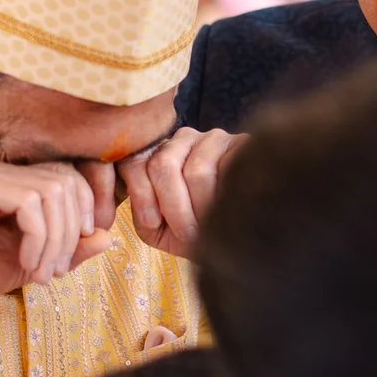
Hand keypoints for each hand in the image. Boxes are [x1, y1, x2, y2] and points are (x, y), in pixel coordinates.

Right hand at [0, 158, 115, 354]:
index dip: (83, 216)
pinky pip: (31, 201)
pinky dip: (39, 238)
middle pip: (67, 180)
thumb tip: (109, 238)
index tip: (71, 258)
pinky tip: (25, 264)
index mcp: (8, 179)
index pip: (69, 179)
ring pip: (54, 190)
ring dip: (56, 240)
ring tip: (40, 272)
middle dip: (72, 231)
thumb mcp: (30, 263)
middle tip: (55, 270)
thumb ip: (67, 249)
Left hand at [116, 128, 244, 257]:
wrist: (234, 238)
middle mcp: (180, 140)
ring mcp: (212, 139)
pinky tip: (232, 211)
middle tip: (189, 234)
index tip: (152, 223)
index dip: (142, 194)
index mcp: (153, 156)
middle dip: (174, 206)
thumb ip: (143, 219)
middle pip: (164, 164)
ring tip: (212, 227)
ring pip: (197, 170)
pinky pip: (228, 166)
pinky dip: (227, 196)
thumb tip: (149, 216)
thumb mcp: (160, 231)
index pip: (135, 163)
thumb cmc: (192, 233)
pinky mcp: (241, 143)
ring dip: (203, 206)